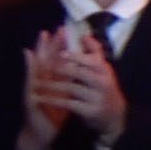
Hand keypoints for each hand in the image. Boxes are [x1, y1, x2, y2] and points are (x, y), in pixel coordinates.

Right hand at [16, 32, 72, 149]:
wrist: (42, 133)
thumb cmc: (53, 113)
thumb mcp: (64, 94)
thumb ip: (68, 79)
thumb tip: (77, 65)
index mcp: (52, 80)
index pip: (55, 59)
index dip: (58, 45)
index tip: (64, 29)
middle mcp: (41, 83)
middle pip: (44, 61)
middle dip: (47, 46)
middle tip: (50, 30)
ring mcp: (34, 91)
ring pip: (34, 72)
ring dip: (34, 59)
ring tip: (34, 45)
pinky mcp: (30, 101)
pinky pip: (30, 88)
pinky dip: (29, 77)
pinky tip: (28, 71)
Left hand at [51, 26, 128, 145]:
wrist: (113, 115)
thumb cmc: (102, 87)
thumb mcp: (102, 70)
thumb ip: (93, 53)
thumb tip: (84, 34)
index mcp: (104, 69)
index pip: (92, 59)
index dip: (77, 56)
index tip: (61, 53)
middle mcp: (103, 82)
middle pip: (81, 72)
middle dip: (61, 69)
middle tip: (44, 66)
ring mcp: (98, 97)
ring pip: (72, 87)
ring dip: (52, 85)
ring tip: (37, 83)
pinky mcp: (91, 110)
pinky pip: (69, 103)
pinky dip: (53, 100)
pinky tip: (41, 98)